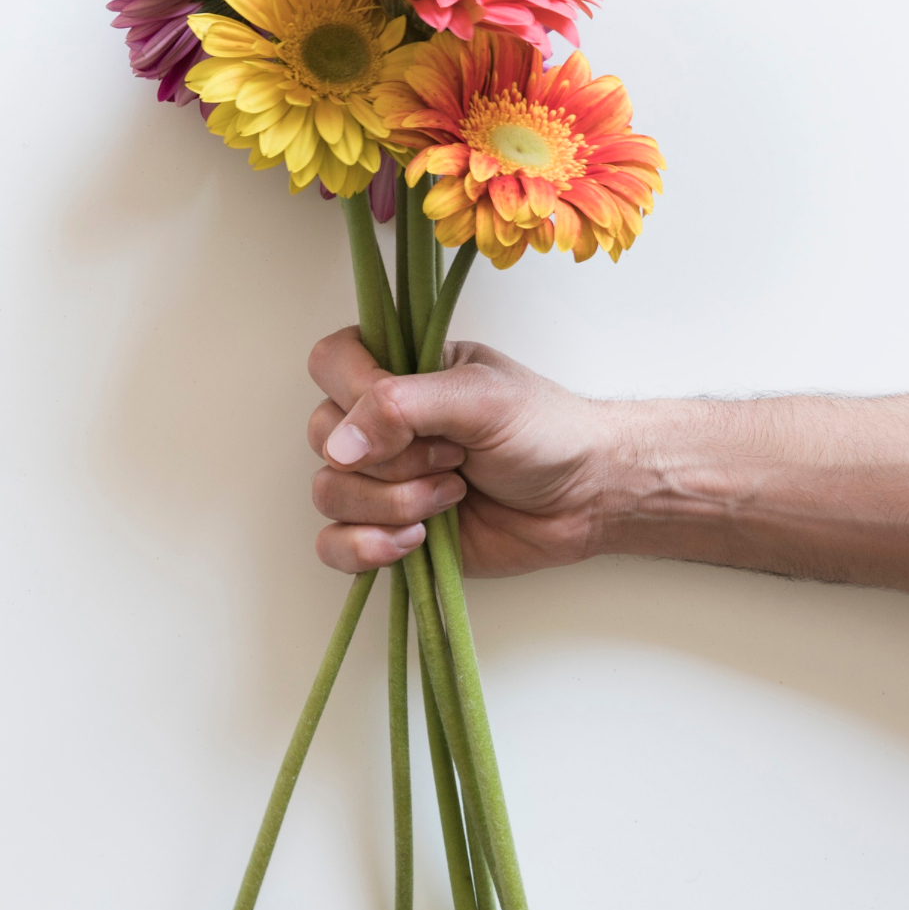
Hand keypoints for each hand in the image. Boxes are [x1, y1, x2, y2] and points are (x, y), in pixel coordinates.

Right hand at [306, 327, 620, 576]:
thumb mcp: (480, 397)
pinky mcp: (388, 530)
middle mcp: (382, 423)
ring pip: (329, 493)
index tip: (402, 418)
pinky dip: (367, 548)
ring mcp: (382, 479)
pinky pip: (334, 545)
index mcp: (401, 371)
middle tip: (452, 458)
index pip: (330, 362)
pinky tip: (417, 541)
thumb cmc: (545, 432)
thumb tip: (338, 444)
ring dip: (392, 503)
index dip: (353, 392)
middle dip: (389, 459)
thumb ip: (402, 406)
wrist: (585, 498)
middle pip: (323, 436)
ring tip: (452, 496)